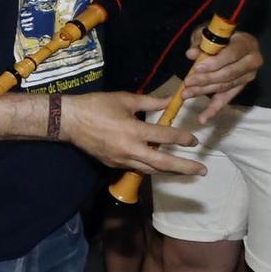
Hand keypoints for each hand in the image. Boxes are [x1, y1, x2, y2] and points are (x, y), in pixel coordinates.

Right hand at [60, 92, 203, 175]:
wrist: (68, 121)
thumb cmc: (96, 105)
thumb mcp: (125, 99)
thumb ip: (150, 102)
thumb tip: (171, 101)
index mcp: (133, 130)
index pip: (165, 136)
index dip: (183, 137)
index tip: (194, 140)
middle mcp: (130, 149)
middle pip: (163, 163)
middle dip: (185, 167)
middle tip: (202, 170)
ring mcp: (121, 159)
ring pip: (151, 170)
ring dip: (170, 171)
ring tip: (185, 171)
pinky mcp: (113, 164)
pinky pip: (136, 168)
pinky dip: (151, 167)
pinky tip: (158, 165)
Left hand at [182, 29, 260, 122]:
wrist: (234, 41)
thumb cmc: (219, 36)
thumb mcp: (208, 32)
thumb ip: (200, 42)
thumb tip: (191, 54)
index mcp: (246, 44)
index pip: (231, 55)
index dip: (214, 63)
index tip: (196, 68)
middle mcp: (252, 61)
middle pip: (228, 74)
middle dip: (206, 80)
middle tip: (187, 82)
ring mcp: (249, 76)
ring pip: (225, 87)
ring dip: (204, 92)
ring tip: (186, 94)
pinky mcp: (242, 87)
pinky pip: (227, 99)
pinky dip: (214, 109)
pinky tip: (203, 118)